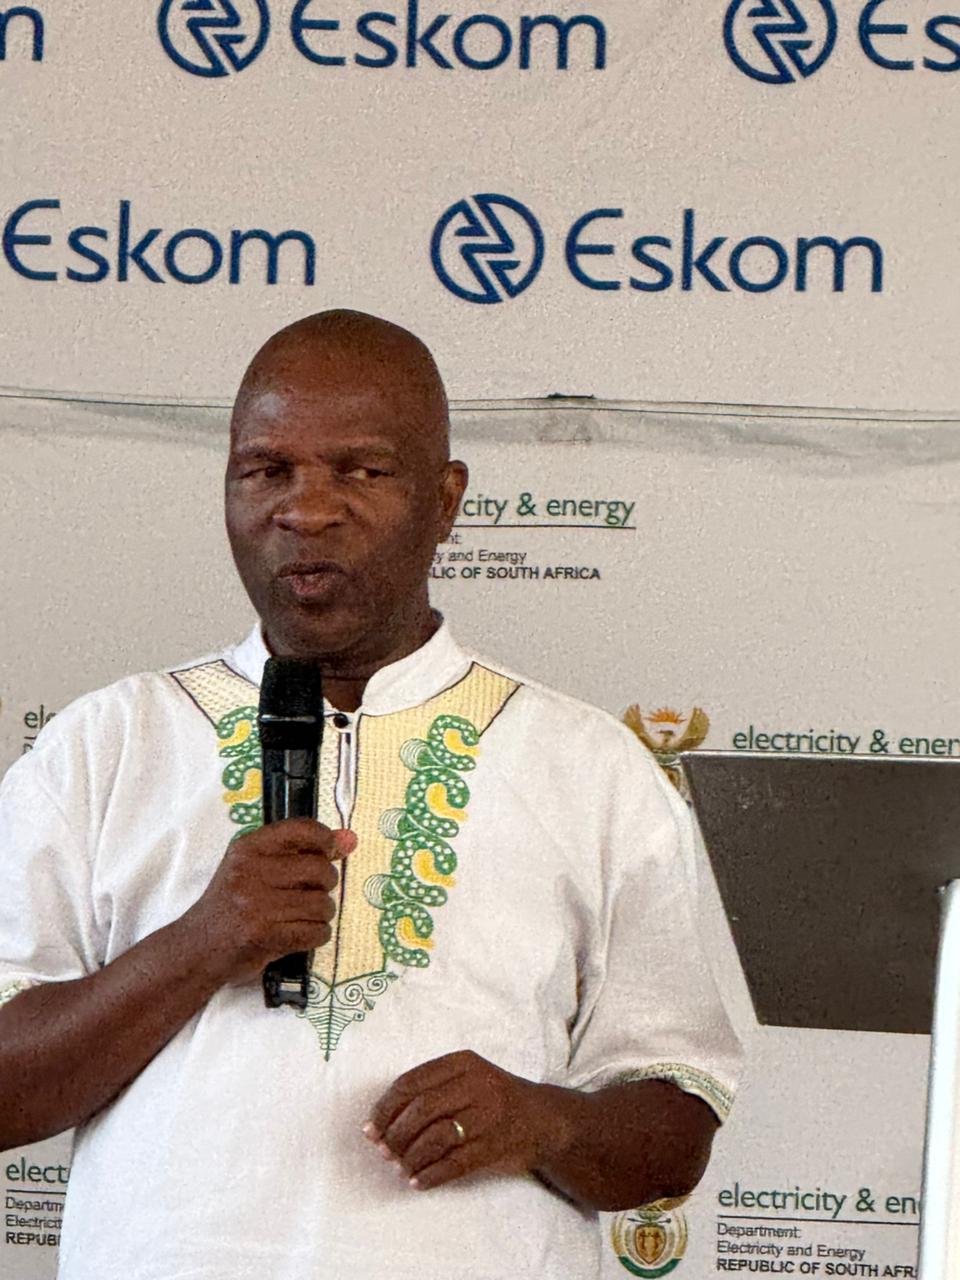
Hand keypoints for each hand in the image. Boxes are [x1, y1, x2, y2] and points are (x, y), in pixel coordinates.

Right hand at [181, 818, 355, 985]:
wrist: (197, 948)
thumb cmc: (232, 904)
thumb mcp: (255, 868)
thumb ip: (301, 851)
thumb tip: (350, 839)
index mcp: (248, 848)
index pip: (301, 829)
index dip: (325, 839)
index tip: (330, 851)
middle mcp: (250, 872)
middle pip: (319, 869)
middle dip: (325, 884)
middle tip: (312, 893)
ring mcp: (255, 905)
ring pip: (322, 904)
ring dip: (322, 914)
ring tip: (304, 917)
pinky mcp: (263, 936)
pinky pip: (315, 932)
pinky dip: (316, 935)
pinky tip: (301, 934)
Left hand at [365, 1050, 561, 1190]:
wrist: (544, 1119)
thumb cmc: (494, 1097)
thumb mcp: (468, 1076)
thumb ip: (431, 1088)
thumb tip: (381, 1120)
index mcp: (462, 1062)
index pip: (411, 1082)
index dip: (385, 1107)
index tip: (371, 1127)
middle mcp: (476, 1085)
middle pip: (421, 1110)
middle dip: (395, 1135)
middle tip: (383, 1151)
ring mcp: (487, 1116)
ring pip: (436, 1138)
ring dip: (411, 1158)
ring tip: (401, 1168)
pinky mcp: (494, 1146)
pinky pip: (454, 1163)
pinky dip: (431, 1175)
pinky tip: (419, 1182)